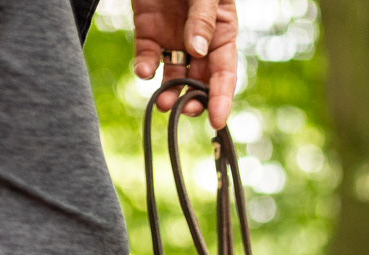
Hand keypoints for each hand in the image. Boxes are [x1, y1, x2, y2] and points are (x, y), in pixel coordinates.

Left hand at [133, 0, 239, 129]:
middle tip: (184, 110)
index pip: (224, 72)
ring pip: (173, 74)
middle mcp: (199, 40)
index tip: (217, 121)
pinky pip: (147, 56)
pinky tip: (144, 71)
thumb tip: (198, 50)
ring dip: (169, 91)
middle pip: (200, 80)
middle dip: (194, 99)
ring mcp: (173, 37)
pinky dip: (145, 67)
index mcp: (222, 32)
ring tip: (163, 104)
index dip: (222, 98)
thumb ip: (203, 19)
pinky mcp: (147, 31)